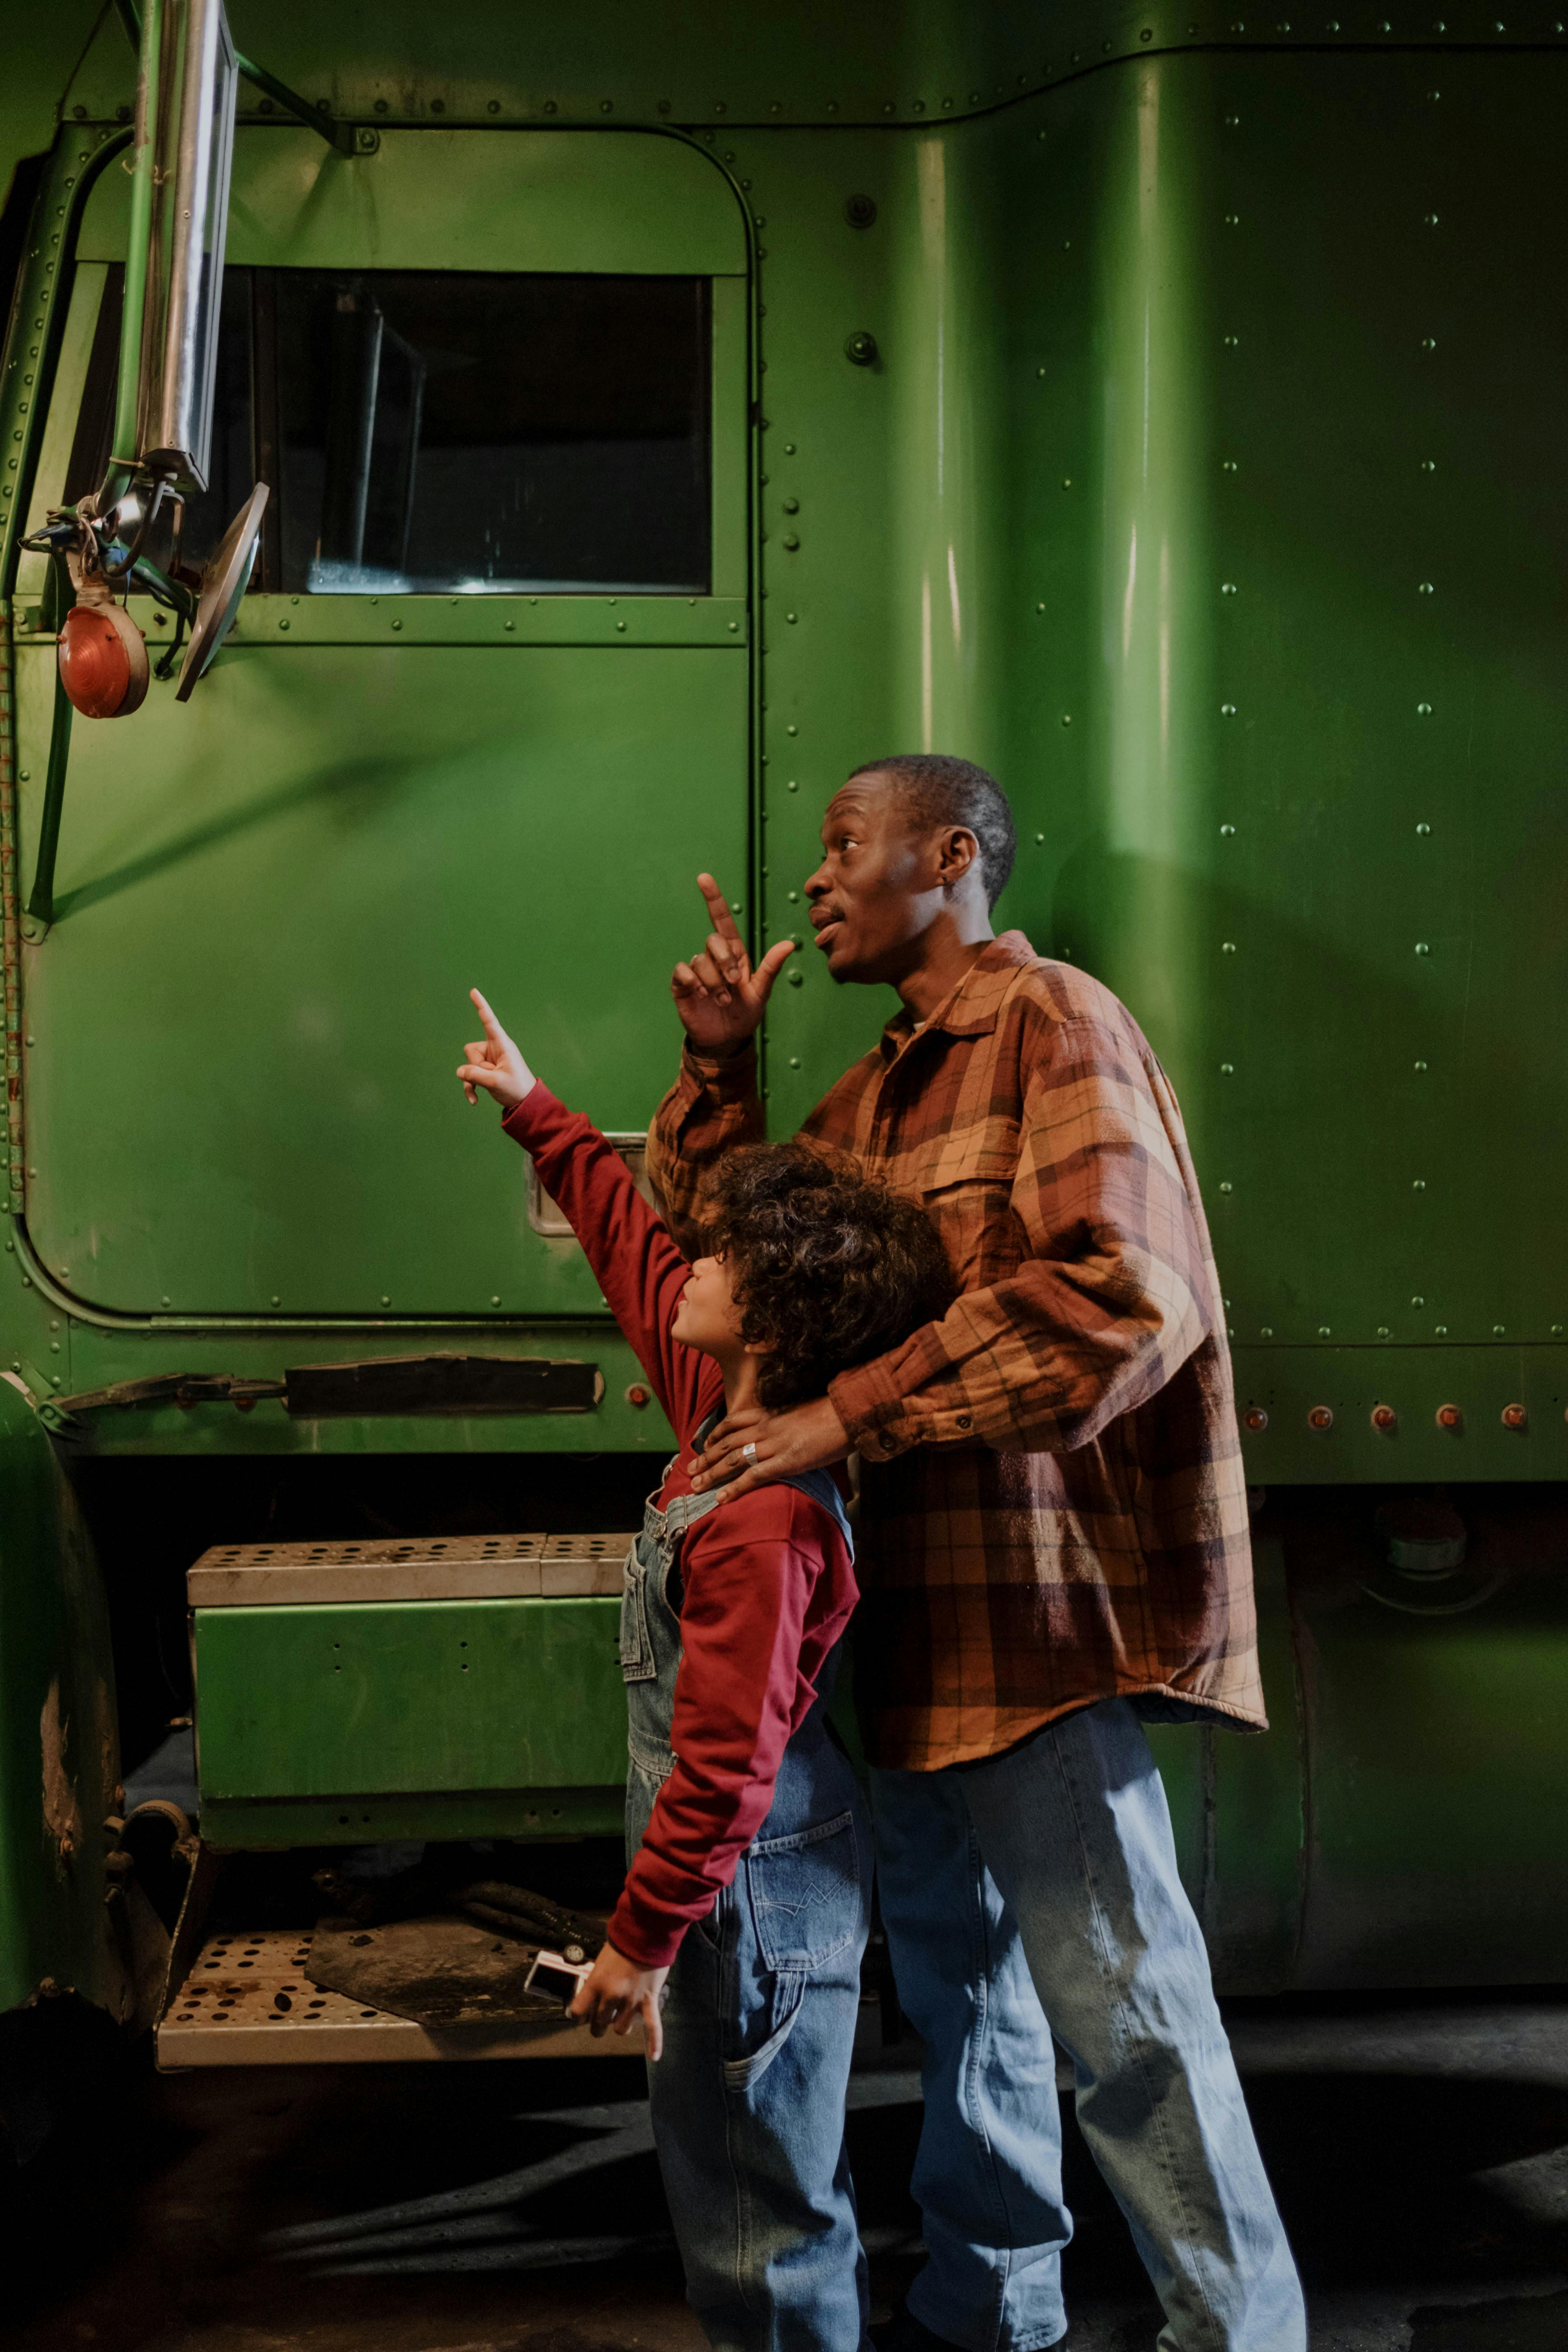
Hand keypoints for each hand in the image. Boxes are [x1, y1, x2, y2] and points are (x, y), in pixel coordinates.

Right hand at [456, 988, 535, 1112]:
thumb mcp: (496, 1082)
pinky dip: (470, 1087)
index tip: (474, 991)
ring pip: (468, 1063)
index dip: (481, 1006)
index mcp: (502, 1044)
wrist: (524, 1103)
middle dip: (476, 1066)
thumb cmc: (517, 1089)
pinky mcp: (485, 1070)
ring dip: (474, 1078)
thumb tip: (460, 1071)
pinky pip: (469, 1075)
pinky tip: (475, 1100)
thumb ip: (475, 1075)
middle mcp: (494, 1048)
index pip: (489, 1021)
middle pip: (471, 1050)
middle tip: (493, 1076)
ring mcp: (489, 1060)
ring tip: (490, 1085)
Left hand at [568, 1942, 670, 2059]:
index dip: (577, 2016)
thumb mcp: (601, 1959)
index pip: (578, 2010)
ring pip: (621, 2028)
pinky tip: (654, 2055)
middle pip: (599, 2024)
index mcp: (596, 1983)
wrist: (646, 1933)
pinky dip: (655, 2042)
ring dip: (619, 2026)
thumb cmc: (623, 1942)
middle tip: (599, 2022)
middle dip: (598, 2025)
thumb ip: (597, 1978)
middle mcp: (611, 1996)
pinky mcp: (649, 2001)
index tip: (579, 2016)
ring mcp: (631, 2001)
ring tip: (620, 2020)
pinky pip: (653, 2026)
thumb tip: (595, 1992)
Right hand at [671, 873, 796, 1059]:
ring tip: (723, 1001)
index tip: (704, 878)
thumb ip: (771, 967)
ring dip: (714, 982)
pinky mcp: (683, 984)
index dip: (713, 899)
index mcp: (734, 955)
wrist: (726, 1040)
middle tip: (734, 985)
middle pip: (714, 940)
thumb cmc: (745, 1014)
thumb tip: (791, 944)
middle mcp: (714, 958)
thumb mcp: (761, 991)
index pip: (722, 921)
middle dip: (725, 962)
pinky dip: (694, 981)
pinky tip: (702, 995)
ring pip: (701, 960)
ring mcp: (697, 971)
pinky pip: (683, 970)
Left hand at [689, 1394, 850, 1499]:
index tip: (704, 1443)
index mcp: (769, 1414)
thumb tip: (782, 1430)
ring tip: (696, 1485)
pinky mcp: (785, 1462)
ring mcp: (773, 1445)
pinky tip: (721, 1498)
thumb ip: (785, 1421)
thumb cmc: (831, 1413)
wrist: (848, 1413)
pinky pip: (753, 1477)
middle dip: (706, 1457)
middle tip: (690, 1470)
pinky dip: (735, 1488)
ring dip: (711, 1473)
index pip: (732, 1422)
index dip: (715, 1434)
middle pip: (726, 1443)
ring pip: (733, 1460)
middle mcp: (765, 1428)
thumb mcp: (800, 1412)